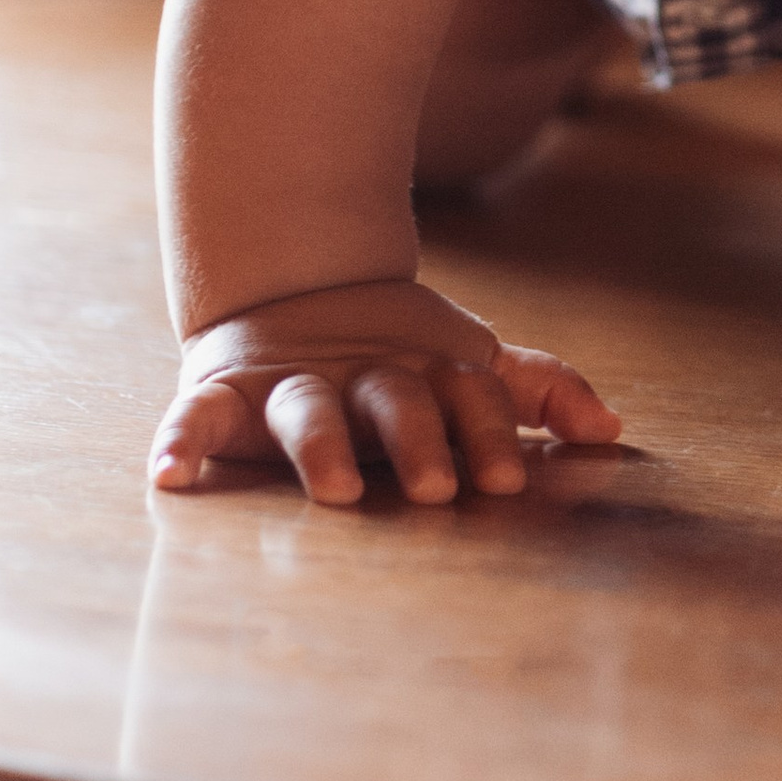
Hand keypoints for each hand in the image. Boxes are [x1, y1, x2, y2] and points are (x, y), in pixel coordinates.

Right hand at [150, 275, 621, 505]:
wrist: (293, 292)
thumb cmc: (398, 358)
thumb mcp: (467, 366)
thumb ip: (537, 390)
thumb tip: (613, 430)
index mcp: (423, 373)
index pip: (466, 396)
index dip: (486, 431)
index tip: (505, 480)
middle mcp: (361, 377)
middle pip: (394, 401)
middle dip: (416, 440)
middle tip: (434, 488)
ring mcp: (292, 385)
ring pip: (309, 409)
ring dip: (322, 445)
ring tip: (333, 488)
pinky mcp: (224, 394)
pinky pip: (195, 416)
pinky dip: (179, 440)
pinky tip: (168, 473)